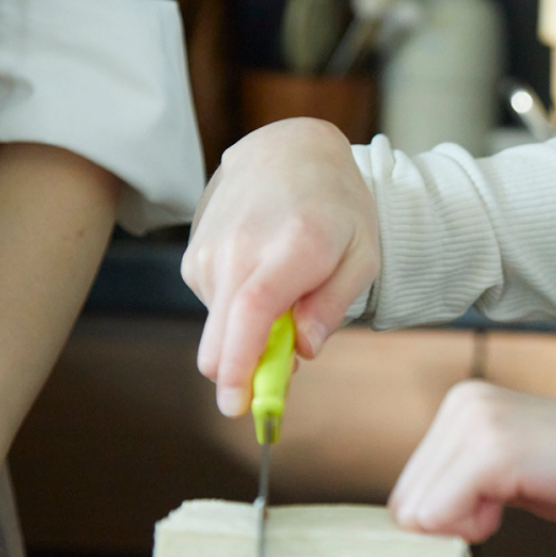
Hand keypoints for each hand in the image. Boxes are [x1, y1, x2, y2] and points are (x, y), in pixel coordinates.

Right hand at [182, 118, 379, 415]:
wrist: (289, 150)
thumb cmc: (336, 207)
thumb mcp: (362, 254)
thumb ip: (333, 305)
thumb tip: (303, 350)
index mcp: (292, 247)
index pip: (252, 312)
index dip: (240, 364)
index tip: (237, 406)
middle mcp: (241, 248)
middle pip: (221, 336)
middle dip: (243, 371)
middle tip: (280, 367)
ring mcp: (210, 251)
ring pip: (221, 327)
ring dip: (250, 330)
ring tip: (287, 288)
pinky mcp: (193, 256)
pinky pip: (215, 307)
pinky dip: (238, 308)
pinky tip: (262, 273)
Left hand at [389, 381, 555, 542]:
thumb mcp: (510, 469)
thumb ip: (462, 481)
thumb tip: (411, 522)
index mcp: (463, 403)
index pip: (410, 492)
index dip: (455, 517)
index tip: (509, 498)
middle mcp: (462, 402)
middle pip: (408, 505)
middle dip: (457, 522)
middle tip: (520, 499)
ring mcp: (477, 421)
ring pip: (419, 515)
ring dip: (471, 524)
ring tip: (528, 492)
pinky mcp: (494, 450)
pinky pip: (441, 518)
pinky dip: (479, 529)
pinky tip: (527, 497)